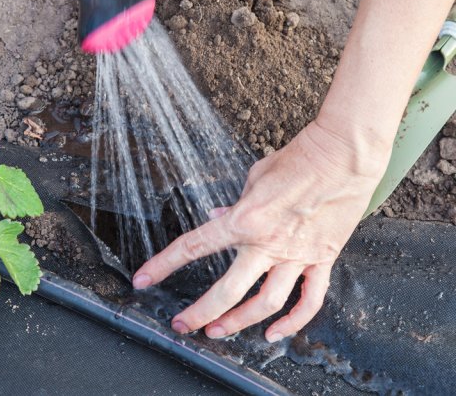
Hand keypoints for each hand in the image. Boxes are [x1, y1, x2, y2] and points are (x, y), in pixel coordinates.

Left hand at [132, 119, 387, 341]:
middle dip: (200, 312)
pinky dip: (294, 322)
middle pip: (229, 291)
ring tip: (219, 330)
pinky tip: (275, 333)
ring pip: (266, 303)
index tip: (144, 279)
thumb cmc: (298, 159)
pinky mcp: (323, 259)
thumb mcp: (254, 177)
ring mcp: (297, 255)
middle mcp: (268, 243)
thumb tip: (216, 220)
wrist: (343, 154)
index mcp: (244, 220)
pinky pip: (309, 299)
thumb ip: (234, 205)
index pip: (193, 246)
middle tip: (182, 324)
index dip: (163, 264)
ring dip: (240, 322)